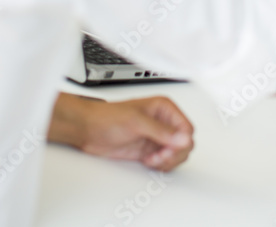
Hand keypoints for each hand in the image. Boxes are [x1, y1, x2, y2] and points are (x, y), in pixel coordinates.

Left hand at [48, 94, 193, 170]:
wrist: (88, 130)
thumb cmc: (107, 118)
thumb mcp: (136, 122)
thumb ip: (162, 131)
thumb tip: (184, 138)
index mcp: (164, 108)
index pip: (187, 129)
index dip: (181, 142)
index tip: (167, 149)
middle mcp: (163, 122)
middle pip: (185, 144)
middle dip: (174, 154)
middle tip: (158, 156)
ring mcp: (156, 137)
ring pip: (177, 154)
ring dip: (167, 161)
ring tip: (151, 159)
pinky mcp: (149, 150)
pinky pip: (165, 161)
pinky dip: (160, 165)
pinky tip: (148, 161)